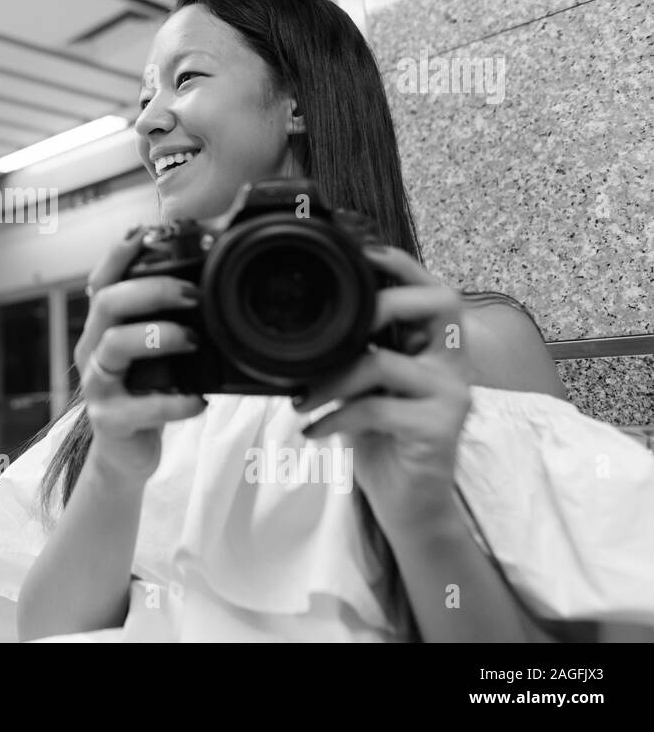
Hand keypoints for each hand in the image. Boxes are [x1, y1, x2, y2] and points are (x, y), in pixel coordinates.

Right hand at [76, 198, 246, 487]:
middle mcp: (93, 349)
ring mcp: (97, 385)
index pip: (101, 279)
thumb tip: (209, 280)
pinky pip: (140, 407)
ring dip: (158, 336)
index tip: (146, 233)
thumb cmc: (145, 392)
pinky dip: (173, 402)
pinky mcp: (109, 420)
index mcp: (102, 327)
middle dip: (151, 290)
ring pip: (114, 346)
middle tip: (193, 294)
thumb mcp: (150, 351)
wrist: (125, 453)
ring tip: (194, 340)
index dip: (118, 254)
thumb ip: (165, 320)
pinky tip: (199, 401)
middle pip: (107, 302)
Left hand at [292, 245, 471, 524]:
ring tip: (301, 399)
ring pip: (384, 363)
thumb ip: (356, 353)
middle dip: (381, 303)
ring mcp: (451, 396)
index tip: (365, 251)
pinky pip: (374, 410)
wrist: (409, 504)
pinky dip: (333, 418)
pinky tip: (314, 430)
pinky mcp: (438, 429)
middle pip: (440, 305)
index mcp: (436, 348)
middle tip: (334, 331)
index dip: (405, 265)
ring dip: (330, 380)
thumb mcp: (367, 387)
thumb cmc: (384, 439)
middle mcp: (453, 365)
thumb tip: (310, 325)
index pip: (436, 291)